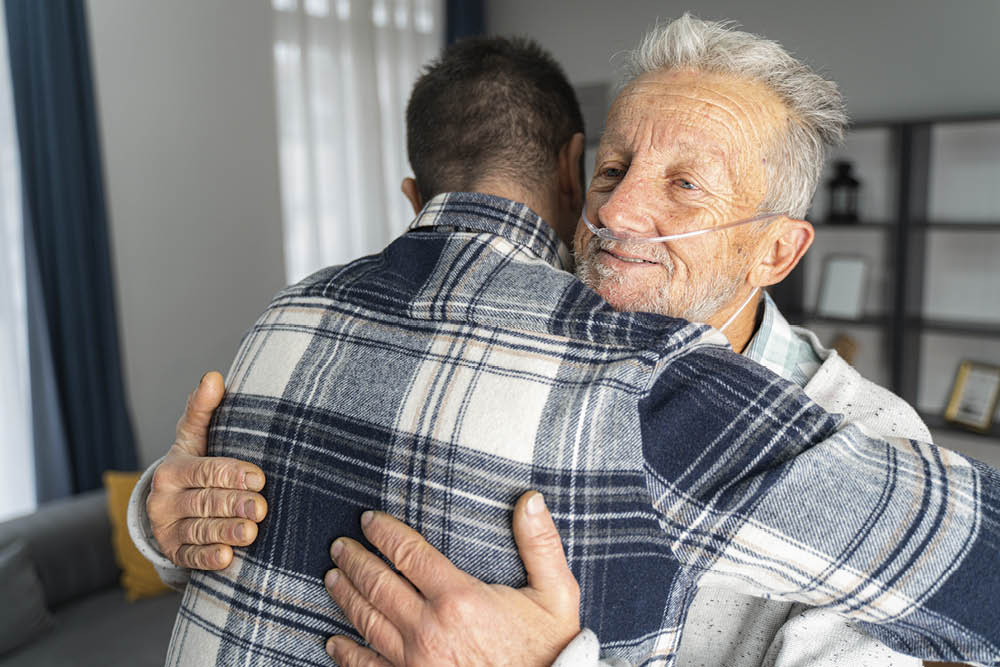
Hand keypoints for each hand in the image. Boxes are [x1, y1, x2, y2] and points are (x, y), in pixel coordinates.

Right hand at [146, 371, 267, 569]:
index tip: (259, 477)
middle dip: (234, 504)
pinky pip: (191, 557)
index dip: (232, 474)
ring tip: (251, 533)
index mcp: (173, 468)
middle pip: (205, 501)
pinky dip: (208, 558)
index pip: (206, 470)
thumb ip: (202, 409)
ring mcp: (167, 528)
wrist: (170, 505)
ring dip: (225, 531)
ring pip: (199, 530)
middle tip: (261, 508)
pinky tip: (226, 558)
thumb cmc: (193, 464)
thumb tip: (214, 376)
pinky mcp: (173, 552)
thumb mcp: (194, 438)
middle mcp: (165, 499)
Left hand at [324, 491, 580, 666]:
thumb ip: (541, 544)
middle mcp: (429, 628)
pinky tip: (334, 642)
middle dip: (355, 560)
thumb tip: (530, 498)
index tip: (368, 520)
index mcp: (459, 597)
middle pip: (378, 584)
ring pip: (367, 621)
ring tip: (333, 577)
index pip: (408, 553)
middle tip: (339, 546)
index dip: (384, 533)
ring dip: (346, 595)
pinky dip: (347, 653)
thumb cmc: (550, 650)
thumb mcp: (557, 594)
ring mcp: (415, 661)